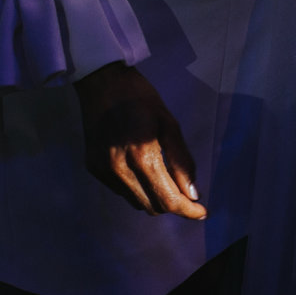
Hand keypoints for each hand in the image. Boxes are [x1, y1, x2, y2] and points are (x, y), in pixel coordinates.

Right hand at [75, 62, 204, 218]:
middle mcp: (119, 169)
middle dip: (174, 204)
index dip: (188, 210)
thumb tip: (193, 193)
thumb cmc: (140, 97)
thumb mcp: (169, 123)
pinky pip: (121, 191)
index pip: (168, 199)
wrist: (101, 82)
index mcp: (142, 155)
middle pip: (153, 206)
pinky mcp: (93, 169)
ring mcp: (103, 171)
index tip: (202, 212)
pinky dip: (137, 188)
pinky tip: (142, 170)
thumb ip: (181, 160)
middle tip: (188, 193)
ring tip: (165, 179)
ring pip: (136, 202)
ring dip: (155, 198)